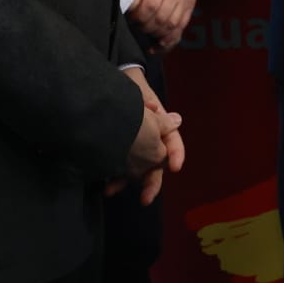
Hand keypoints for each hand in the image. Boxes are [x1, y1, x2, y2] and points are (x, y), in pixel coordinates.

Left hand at [115, 66, 184, 203]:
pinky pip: (119, 166)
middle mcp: (150, 140)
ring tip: (112, 190)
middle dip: (151, 182)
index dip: (176, 155)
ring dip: (126, 181)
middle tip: (146, 198)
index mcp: (162, 127)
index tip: (175, 167)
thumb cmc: (132, 88)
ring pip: (135, 169)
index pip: (174, 144)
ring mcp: (134, 146)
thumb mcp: (146, 99)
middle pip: (154, 164)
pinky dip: (114, 175)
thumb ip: (160, 116)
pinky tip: (105, 183)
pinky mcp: (118, 149)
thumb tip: (177, 121)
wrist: (108, 84)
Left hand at [129, 0, 198, 51]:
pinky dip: (168, 42)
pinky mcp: (188, 14)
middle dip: (145, 27)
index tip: (131, 17)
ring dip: (156, 34)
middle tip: (137, 26)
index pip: (149, 6)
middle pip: (160, 19)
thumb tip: (123, 5)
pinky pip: (179, 31)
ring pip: (170, 27)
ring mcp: (183, 6)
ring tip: (146, 34)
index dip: (138, 16)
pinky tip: (157, 47)